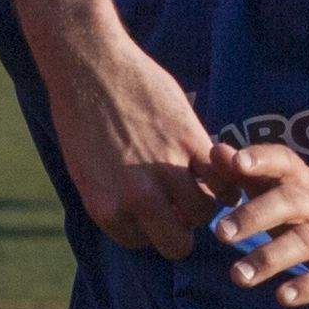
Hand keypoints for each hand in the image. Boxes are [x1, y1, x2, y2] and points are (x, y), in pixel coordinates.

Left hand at [36, 26, 220, 258]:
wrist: (89, 66)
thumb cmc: (81, 116)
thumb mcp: (86, 172)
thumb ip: (115, 199)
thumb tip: (142, 216)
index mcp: (105, 207)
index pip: (140, 243)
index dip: (150, 228)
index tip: (153, 211)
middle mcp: (135, 196)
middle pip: (177, 242)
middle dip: (181, 229)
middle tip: (182, 207)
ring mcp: (165, 168)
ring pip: (205, 212)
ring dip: (206, 203)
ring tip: (199, 185)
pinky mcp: (189, 140)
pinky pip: (222, 179)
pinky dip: (227, 182)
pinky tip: (220, 173)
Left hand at [197, 137, 308, 306]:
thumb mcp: (285, 192)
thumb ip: (250, 175)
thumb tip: (216, 151)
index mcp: (305, 184)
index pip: (285, 162)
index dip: (263, 159)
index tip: (236, 161)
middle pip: (292, 201)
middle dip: (255, 214)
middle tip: (220, 232)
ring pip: (306, 242)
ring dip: (271, 258)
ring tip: (239, 276)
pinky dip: (307, 287)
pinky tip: (283, 296)